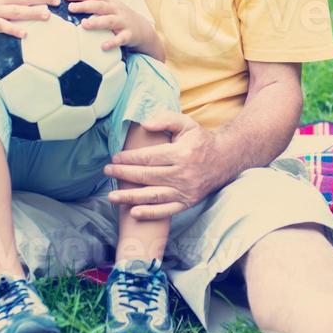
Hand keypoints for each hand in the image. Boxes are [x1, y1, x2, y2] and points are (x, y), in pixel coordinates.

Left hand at [65, 0, 149, 50]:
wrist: (143, 29)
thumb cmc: (120, 16)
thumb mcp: (110, 4)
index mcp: (110, 2)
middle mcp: (116, 10)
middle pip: (100, 5)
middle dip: (85, 6)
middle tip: (71, 8)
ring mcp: (123, 22)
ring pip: (110, 21)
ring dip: (97, 22)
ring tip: (84, 24)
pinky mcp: (129, 35)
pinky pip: (120, 39)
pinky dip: (112, 42)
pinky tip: (103, 46)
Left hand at [105, 112, 225, 219]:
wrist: (225, 159)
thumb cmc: (201, 140)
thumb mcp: (186, 124)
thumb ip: (165, 120)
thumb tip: (144, 124)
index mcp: (181, 154)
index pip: (148, 158)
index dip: (129, 158)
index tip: (114, 158)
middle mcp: (183, 174)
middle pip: (146, 176)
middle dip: (123, 174)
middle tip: (107, 172)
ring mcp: (185, 191)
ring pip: (153, 195)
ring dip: (130, 197)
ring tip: (111, 196)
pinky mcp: (188, 202)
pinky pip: (166, 211)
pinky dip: (149, 213)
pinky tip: (133, 212)